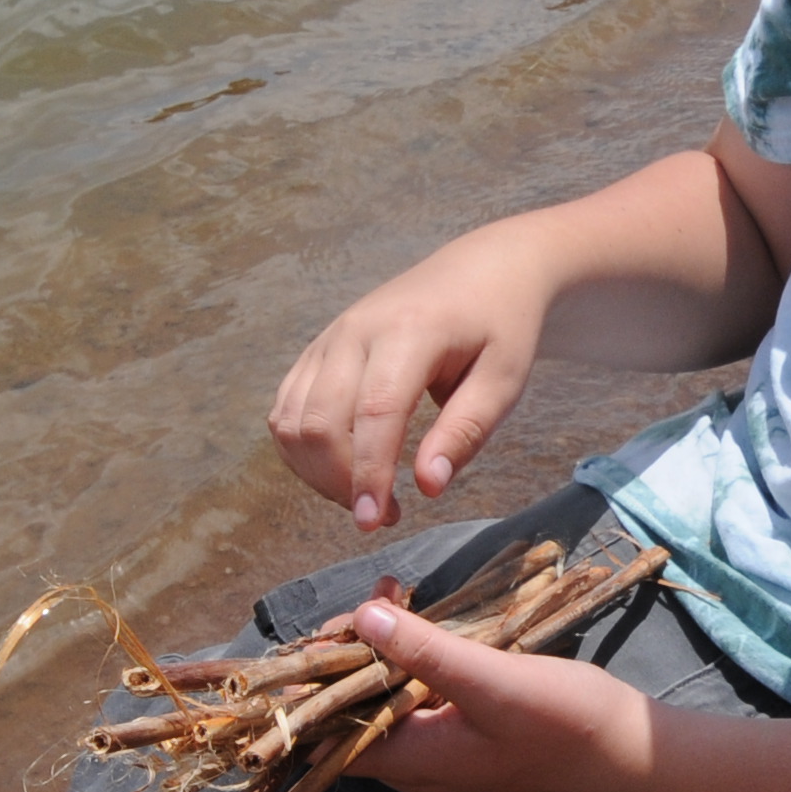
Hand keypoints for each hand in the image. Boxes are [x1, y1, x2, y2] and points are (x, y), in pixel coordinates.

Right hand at [265, 240, 551, 528]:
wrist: (482, 269)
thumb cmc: (499, 327)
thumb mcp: (504, 379)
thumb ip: (466, 431)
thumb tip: (428, 487)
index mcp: (409, 331)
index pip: (374, 413)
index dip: (368, 473)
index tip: (375, 522)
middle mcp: (355, 330)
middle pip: (318, 420)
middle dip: (340, 482)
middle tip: (385, 514)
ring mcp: (329, 337)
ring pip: (290, 419)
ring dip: (316, 472)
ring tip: (365, 493)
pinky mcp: (317, 349)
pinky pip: (286, 409)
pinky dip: (302, 451)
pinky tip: (340, 469)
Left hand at [342, 602, 654, 791]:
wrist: (630, 758)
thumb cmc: (564, 727)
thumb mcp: (492, 682)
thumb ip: (425, 652)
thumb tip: (363, 616)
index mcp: (411, 761)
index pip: (327, 737)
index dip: (310, 689)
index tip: (324, 632)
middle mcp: (417, 764)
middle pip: (354, 712)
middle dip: (349, 654)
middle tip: (370, 598)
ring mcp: (444, 751)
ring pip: (389, 700)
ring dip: (384, 650)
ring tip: (393, 593)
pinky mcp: (468, 735)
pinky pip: (422, 698)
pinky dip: (416, 659)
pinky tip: (426, 621)